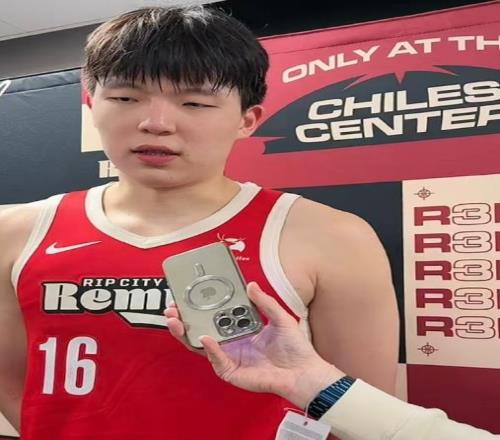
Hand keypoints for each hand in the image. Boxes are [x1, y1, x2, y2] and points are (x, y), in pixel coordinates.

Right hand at [165, 282, 343, 407]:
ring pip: (201, 347)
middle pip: (200, 333)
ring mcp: (229, 358)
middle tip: (171, 309)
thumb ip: (264, 302)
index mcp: (239, 331)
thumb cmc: (294, 347)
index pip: (213, 319)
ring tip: (175, 321)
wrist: (304, 371)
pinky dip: (210, 350)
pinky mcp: (232, 372)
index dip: (198, 310)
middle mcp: (231, 344)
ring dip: (186, 335)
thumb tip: (250, 284)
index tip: (185, 297)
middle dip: (183, 322)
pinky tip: (204, 338)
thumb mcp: (279, 317)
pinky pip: (217, 360)